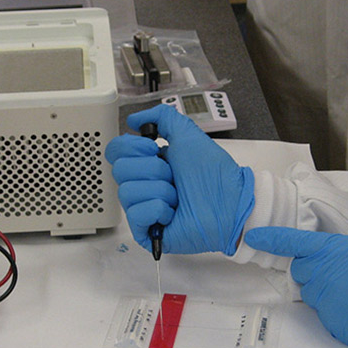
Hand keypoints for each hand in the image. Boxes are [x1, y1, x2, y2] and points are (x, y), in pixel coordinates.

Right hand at [105, 104, 254, 255]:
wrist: (230, 203)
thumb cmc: (214, 175)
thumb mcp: (187, 134)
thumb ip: (161, 117)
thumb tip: (135, 119)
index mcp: (148, 163)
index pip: (116, 150)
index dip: (133, 147)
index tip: (155, 149)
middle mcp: (143, 184)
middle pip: (119, 169)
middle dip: (153, 169)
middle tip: (173, 176)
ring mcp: (143, 208)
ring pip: (126, 192)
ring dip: (160, 190)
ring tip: (177, 197)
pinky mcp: (146, 230)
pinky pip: (135, 214)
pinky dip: (158, 209)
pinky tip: (172, 213)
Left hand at [244, 227, 347, 347]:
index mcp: (338, 249)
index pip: (296, 242)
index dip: (272, 238)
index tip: (254, 237)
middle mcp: (324, 273)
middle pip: (301, 271)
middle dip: (313, 273)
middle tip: (342, 278)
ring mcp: (325, 300)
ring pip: (313, 295)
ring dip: (327, 294)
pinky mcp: (330, 325)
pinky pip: (326, 315)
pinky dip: (339, 314)